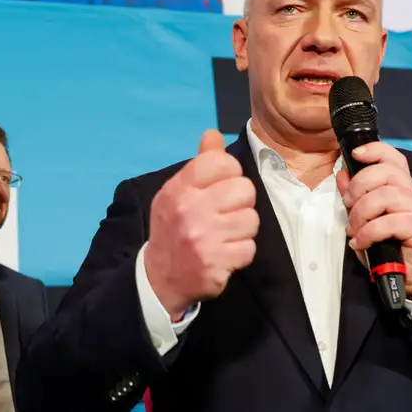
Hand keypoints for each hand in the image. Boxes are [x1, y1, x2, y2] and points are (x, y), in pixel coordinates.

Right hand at [144, 130, 258, 320]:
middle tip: (227, 212)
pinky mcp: (216, 263)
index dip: (231, 172)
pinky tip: (226, 253)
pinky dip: (241, 252)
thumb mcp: (178, 193)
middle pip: (244, 189)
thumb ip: (199, 164)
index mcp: (179, 188)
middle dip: (241, 201)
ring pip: (251, 219)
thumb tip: (213, 134)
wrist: (159, 277)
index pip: (221, 162)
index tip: (223, 186)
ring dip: (243, 228)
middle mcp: (190, 210)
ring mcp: (203, 238)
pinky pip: (250, 248)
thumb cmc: (173, 228)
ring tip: (226, 234)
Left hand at [337, 142, 411, 295]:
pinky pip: (389, 222)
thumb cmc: (389, 245)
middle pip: (386, 172)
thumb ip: (354, 197)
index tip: (355, 155)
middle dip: (359, 186)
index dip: (375, 150)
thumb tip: (341, 175)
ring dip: (361, 212)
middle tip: (348, 205)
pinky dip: (368, 232)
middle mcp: (411, 193)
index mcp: (400, 187)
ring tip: (353, 229)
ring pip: (385, 196)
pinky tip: (360, 243)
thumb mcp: (365, 219)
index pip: (393, 158)